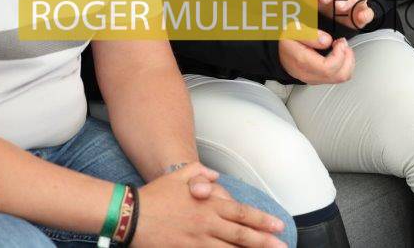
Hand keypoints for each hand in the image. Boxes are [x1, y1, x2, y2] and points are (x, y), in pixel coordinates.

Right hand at [135, 162, 288, 246]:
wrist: (131, 214)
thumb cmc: (156, 193)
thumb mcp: (180, 175)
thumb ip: (201, 173)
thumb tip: (216, 177)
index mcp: (208, 204)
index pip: (242, 213)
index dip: (262, 220)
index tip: (278, 226)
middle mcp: (206, 223)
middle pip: (241, 235)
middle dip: (264, 242)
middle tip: (282, 247)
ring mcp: (197, 240)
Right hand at [277, 29, 354, 84]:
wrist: (278, 51)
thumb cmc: (286, 39)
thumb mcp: (294, 30)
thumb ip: (310, 34)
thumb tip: (327, 41)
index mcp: (303, 62)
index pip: (328, 68)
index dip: (339, 55)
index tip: (339, 42)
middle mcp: (309, 74)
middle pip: (338, 76)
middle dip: (347, 58)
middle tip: (343, 44)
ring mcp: (315, 79)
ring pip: (341, 78)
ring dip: (348, 62)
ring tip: (342, 48)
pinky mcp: (319, 79)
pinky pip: (338, 77)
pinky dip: (345, 65)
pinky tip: (339, 54)